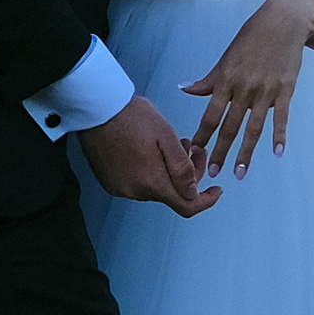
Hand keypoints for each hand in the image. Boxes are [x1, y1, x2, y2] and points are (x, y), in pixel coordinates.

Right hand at [81, 95, 221, 214]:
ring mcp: (120, 188)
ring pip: (155, 188)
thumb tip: (194, 193)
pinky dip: (150, 172)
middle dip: (188, 176)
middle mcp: (135, 191)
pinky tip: (150, 151)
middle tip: (193, 149)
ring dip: (168, 172)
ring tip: (171, 145)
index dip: (205, 201)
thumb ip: (182, 168)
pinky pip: (138, 183)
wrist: (97, 108)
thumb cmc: (131, 116)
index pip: (186, 206)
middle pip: (171, 194)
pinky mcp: (110, 182)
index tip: (216, 190)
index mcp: (152, 182)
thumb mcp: (166, 136)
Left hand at [180, 0, 311, 177]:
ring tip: (240, 172)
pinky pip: (281, 117)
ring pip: (253, 127)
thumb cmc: (251, 39)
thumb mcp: (226, 58)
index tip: (193, 153)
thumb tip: (185, 88)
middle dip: (221, 152)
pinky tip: (276, 152)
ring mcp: (266, 90)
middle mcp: (244, 88)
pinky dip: (279, 135)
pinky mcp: (285, 90)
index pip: (210, 114)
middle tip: (214, 173)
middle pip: (230, 126)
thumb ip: (208, 79)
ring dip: (246, 152)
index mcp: (226, 80)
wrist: (283, 22)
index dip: (202, 135)